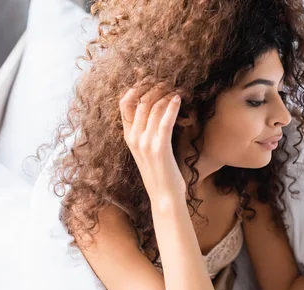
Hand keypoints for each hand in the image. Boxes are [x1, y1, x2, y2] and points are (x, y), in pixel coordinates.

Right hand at [119, 86, 185, 200]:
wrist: (164, 195)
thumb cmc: (159, 173)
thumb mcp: (146, 151)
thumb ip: (145, 132)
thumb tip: (154, 111)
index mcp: (129, 137)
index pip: (124, 104)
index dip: (136, 88)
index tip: (148, 79)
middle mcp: (134, 138)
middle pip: (141, 102)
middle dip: (154, 87)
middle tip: (167, 80)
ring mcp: (145, 143)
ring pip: (153, 108)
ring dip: (166, 94)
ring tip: (177, 88)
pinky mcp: (160, 148)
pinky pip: (165, 121)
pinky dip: (172, 107)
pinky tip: (178, 99)